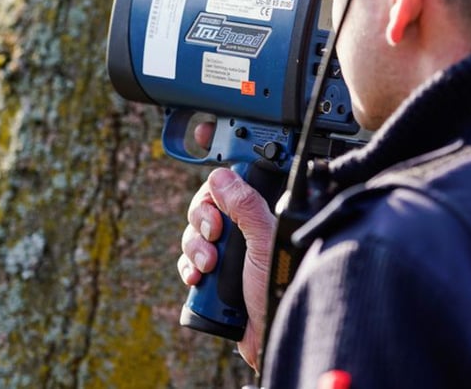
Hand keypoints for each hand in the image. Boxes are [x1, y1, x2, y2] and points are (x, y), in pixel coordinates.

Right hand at [177, 122, 275, 370]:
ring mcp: (231, 252)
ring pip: (195, 232)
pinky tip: (199, 279)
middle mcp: (248, 228)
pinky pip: (188, 260)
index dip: (221, 157)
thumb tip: (221, 176)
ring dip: (195, 249)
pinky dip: (189, 268)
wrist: (271, 338)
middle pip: (208, 203)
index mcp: (265, 213)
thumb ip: (245, 205)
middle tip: (215, 234)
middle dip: (203, 218)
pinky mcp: (217, 275)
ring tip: (210, 268)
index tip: (203, 133)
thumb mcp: (264, 241)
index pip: (238, 177)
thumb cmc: (281, 289)